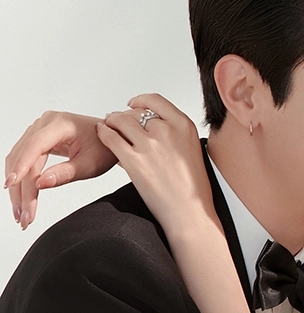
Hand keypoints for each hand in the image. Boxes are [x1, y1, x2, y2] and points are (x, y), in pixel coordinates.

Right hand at [5, 111, 115, 228]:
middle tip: (24, 215)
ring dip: (17, 187)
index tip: (11, 184)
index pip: (34, 146)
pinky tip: (21, 198)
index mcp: (60, 124)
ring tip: (21, 213)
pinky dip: (20, 179)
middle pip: (24, 157)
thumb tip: (41, 184)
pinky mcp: (36, 138)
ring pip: (18, 159)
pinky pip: (22, 158)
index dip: (21, 166)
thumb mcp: (90, 164)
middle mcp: (45, 123)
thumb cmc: (104, 148)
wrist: (109, 139)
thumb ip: (66, 174)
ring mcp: (38, 129)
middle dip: (21, 189)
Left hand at [96, 96, 216, 238]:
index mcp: (184, 126)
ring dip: (111, 122)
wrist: (189, 212)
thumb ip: (176, 135)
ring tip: (107, 126)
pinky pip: (110, 137)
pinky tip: (102, 133)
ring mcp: (149, 145)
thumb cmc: (193, 189)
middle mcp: (167, 131)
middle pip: (136, 112)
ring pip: (121, 121)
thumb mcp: (193, 151)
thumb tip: (158, 128)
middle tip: (118, 120)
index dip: (140, 101)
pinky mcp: (133, 160)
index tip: (134, 104)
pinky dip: (103, 133)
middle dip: (125, 115)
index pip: (156, 101)